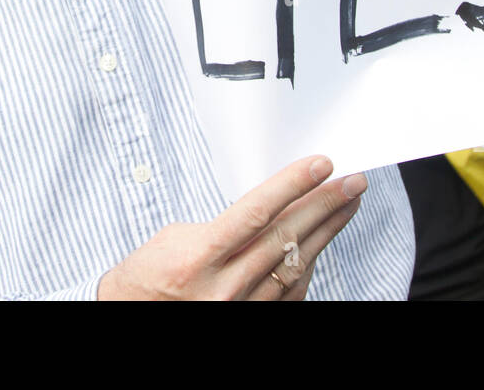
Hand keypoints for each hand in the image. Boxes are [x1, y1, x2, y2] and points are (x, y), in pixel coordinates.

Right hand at [96, 155, 365, 299]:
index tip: (321, 165)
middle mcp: (225, 286)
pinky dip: (310, 263)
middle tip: (352, 182)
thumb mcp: (173, 239)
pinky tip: (321, 242)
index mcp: (199, 257)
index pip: (257, 212)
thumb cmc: (146, 277)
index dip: (293, 186)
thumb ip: (221, 227)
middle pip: (287, 237)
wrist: (131, 317)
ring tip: (347, 205)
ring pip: (297, 264)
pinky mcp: (252, 319)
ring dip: (327, 231)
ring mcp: (242, 308)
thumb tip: (264, 208)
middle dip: (325, 205)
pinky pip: (291, 291)